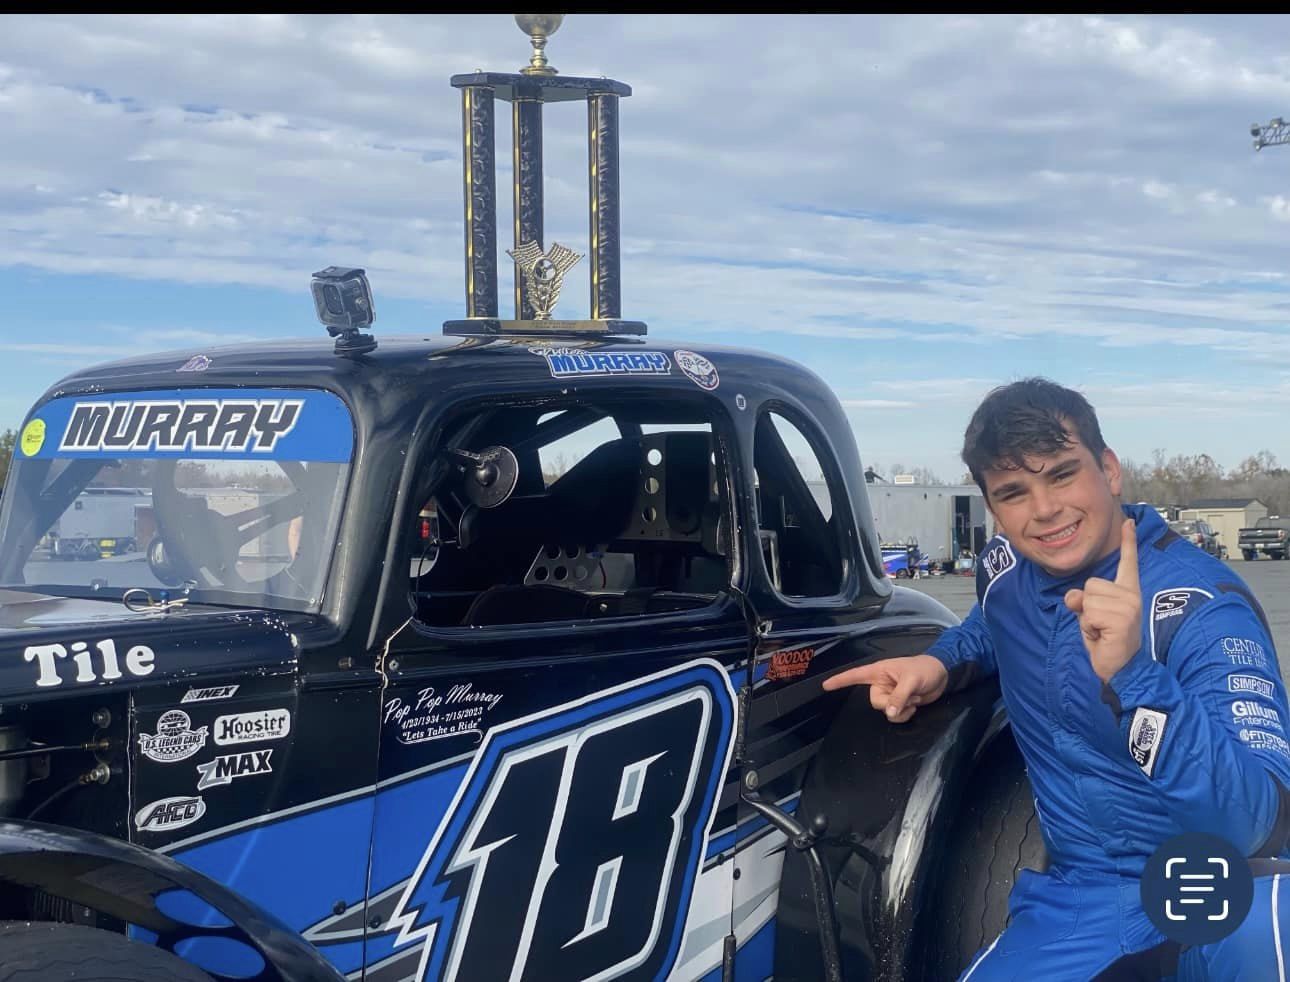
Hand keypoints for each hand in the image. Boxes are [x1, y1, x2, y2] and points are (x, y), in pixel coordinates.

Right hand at [821, 654, 949, 722]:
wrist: (943, 675)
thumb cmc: (925, 669)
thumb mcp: (912, 680)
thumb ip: (899, 696)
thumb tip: (888, 712)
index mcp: (879, 672)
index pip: (855, 676)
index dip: (840, 680)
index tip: (825, 685)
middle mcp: (881, 684)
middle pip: (875, 702)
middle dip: (891, 704)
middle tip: (908, 697)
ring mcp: (891, 695)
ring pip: (886, 712)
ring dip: (901, 710)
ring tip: (914, 699)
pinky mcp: (900, 704)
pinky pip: (895, 716)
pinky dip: (906, 714)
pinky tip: (915, 705)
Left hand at [1064, 518, 1142, 682]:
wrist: (1121, 670)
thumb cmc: (1107, 642)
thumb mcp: (1090, 616)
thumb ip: (1083, 600)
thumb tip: (1073, 596)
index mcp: (1127, 592)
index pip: (1128, 562)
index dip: (1127, 541)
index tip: (1128, 521)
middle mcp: (1131, 595)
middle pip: (1090, 584)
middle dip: (1086, 606)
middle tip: (1100, 625)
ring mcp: (1129, 606)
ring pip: (1086, 598)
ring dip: (1086, 618)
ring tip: (1102, 631)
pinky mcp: (1122, 618)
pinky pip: (1087, 614)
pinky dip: (1088, 628)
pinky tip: (1102, 637)